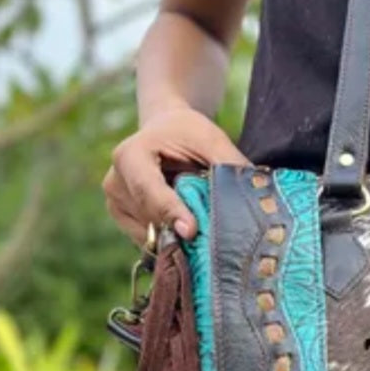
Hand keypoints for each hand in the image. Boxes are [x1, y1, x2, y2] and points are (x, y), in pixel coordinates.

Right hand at [102, 105, 250, 247]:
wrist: (164, 131)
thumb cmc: (188, 133)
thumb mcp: (211, 139)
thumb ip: (228, 164)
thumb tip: (255, 194)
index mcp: (130, 155)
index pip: (148, 190)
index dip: (169, 211)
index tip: (191, 231)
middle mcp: (115, 181)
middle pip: (150, 217)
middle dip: (180, 230)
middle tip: (213, 239)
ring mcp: (115, 203)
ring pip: (150, 233)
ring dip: (177, 236)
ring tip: (201, 223)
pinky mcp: (122, 219)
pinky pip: (149, 239)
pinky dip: (170, 238)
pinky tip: (187, 227)